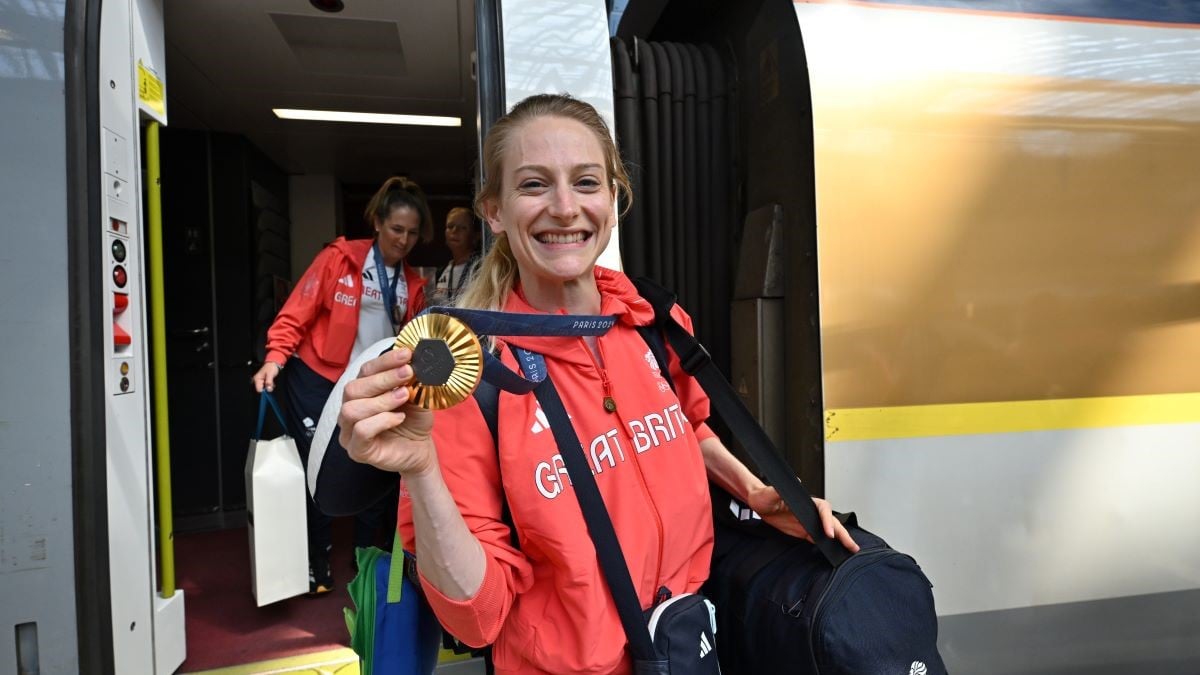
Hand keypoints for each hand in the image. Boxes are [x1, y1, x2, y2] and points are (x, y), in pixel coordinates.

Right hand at [252, 361, 280, 392]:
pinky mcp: (263, 382)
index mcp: (257, 379)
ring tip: (272, 382)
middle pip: (262, 390)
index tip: (269, 387)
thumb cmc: (271, 368)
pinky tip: (272, 382)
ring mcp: (260, 382)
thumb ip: (269, 382)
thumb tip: (268, 389)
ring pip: (264, 389)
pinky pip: (266, 387)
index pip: (259, 390)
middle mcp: (257, 381)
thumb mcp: (270, 374)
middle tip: (272, 383)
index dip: (264, 390)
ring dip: (269, 387)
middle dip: (267, 388)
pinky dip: (269, 386)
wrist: (273, 364)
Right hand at [338, 348, 436, 475]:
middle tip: (407, 373)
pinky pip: (361, 430)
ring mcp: (350, 432)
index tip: (406, 354)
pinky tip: (399, 418)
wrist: (421, 450)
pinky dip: (382, 420)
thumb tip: (413, 362)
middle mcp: (350, 410)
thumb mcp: (415, 396)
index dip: (384, 361)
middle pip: (353, 388)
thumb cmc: (414, 422)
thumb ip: (410, 381)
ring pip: (352, 409)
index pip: (365, 371)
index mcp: (361, 393)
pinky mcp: (357, 450)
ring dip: (382, 400)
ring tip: (404, 396)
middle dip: (383, 379)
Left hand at [746, 485, 859, 553]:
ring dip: (839, 540)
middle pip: (831, 522)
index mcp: (805, 501)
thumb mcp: (770, 492)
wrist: (759, 503)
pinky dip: (826, 546)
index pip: (823, 510)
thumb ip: (781, 489)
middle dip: (842, 533)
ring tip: (850, 550)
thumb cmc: (765, 495)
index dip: (828, 521)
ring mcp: (807, 522)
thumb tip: (797, 480)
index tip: (829, 533)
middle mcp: (810, 511)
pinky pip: (817, 538)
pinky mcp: (802, 531)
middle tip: (852, 545)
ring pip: (827, 531)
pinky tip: (833, 552)